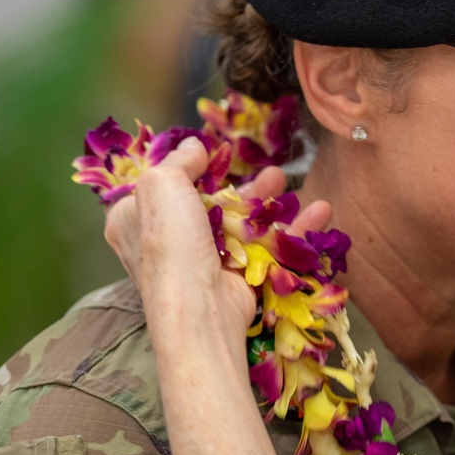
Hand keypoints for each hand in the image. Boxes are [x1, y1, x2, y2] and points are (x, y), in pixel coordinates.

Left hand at [105, 137, 332, 355]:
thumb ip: (179, 160)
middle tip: (266, 170)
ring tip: (287, 181)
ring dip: (269, 203)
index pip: (162, 187)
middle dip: (242, 185)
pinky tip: (318, 212)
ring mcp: (204, 261)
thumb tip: (195, 146)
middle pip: (209, 203)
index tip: (215, 155)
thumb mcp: (162, 185)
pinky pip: (267, 249)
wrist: (200, 308)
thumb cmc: (172, 245)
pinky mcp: (236, 278)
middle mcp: (167, 241)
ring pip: (241, 224)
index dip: (189, 169)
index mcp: (135, 219)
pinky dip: (293, 231)